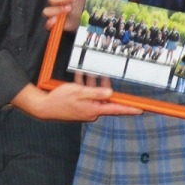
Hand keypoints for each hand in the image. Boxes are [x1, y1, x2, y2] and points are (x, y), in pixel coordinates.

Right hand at [11, 78, 140, 121]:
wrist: (43, 107)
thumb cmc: (60, 99)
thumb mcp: (79, 93)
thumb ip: (96, 93)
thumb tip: (111, 93)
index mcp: (94, 110)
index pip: (116, 109)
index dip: (129, 109)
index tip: (141, 110)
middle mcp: (91, 112)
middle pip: (105, 99)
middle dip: (105, 87)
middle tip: (105, 75)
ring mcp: (85, 110)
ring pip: (94, 95)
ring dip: (93, 84)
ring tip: (89, 72)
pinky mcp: (78, 107)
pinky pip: (86, 96)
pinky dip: (85, 87)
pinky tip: (80, 76)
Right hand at [43, 0, 86, 31]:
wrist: (86, 18)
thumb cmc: (82, 2)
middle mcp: (55, 4)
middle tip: (73, 0)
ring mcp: (54, 14)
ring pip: (46, 11)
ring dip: (57, 9)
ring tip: (69, 9)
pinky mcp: (55, 25)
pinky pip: (47, 25)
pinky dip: (50, 23)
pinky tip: (57, 20)